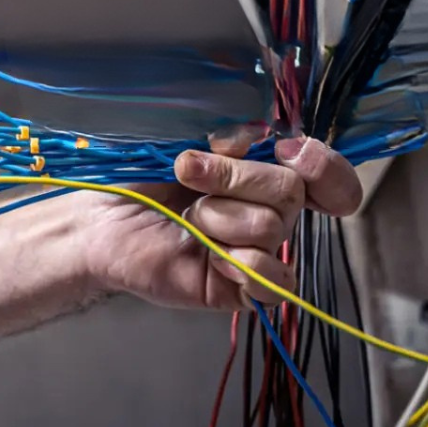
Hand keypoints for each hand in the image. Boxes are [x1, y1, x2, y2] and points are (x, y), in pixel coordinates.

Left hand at [84, 134, 363, 310]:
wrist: (100, 218)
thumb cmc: (140, 175)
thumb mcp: (185, 140)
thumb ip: (229, 136)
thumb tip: (261, 137)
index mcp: (264, 172)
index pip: (327, 176)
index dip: (323, 164)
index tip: (284, 148)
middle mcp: (269, 211)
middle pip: (291, 191)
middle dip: (236, 177)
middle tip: (188, 173)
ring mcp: (257, 251)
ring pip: (271, 228)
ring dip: (219, 216)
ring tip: (188, 219)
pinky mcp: (242, 291)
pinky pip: (273, 281)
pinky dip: (242, 264)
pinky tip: (211, 253)